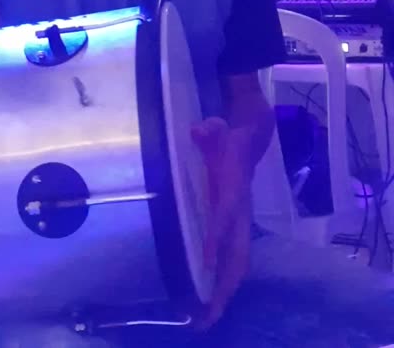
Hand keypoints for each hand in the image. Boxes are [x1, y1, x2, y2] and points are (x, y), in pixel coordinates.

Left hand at [192, 117, 250, 328]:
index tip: (207, 263)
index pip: (226, 215)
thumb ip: (209, 129)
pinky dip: (225, 285)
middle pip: (239, 254)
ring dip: (225, 293)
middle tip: (207, 315)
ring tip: (207, 320)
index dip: (217, 237)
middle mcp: (241, 213)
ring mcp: (241, 225)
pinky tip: (210, 302)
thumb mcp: (218, 128)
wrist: (250, 143)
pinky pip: (234, 262)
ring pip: (239, 264)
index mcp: (234, 189)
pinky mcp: (237, 231)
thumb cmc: (229, 140)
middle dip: (226, 286)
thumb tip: (198, 130)